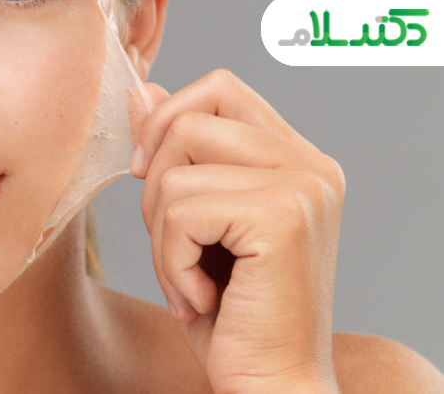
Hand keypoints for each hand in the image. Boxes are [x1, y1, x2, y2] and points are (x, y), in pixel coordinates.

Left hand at [132, 69, 344, 392]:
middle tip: (174, 245)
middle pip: (188, 119)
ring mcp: (302, 186)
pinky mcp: (282, 217)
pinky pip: (179, 211)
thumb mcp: (190, 223)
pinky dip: (170, 262)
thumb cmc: (230, 315)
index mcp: (296, 158)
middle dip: (155, 185)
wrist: (270, 385)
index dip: (166, 123)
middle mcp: (310, 164)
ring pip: (175, 170)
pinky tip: (202, 298)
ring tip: (191, 281)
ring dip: (160, 236)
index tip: (148, 177)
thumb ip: (175, 151)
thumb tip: (141, 90)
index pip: (218, 88)